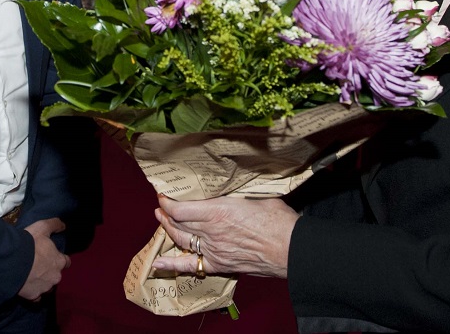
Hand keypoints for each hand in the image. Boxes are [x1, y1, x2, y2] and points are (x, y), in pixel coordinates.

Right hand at [17, 217, 69, 301]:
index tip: (52, 257)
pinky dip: (33, 293)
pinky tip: (26, 287)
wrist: (12, 262)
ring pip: (47, 286)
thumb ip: (55, 224)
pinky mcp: (34, 296)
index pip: (66, 262)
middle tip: (38, 265)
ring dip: (42, 282)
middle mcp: (56, 276)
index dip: (59, 259)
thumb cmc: (29, 244)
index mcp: (59, 261)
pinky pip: (36, 297)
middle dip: (49, 271)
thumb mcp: (42, 227)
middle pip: (56, 275)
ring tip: (30, 276)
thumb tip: (64, 225)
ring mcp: (45, 288)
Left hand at [151, 195, 299, 278]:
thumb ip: (236, 193)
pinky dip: (173, 264)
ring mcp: (214, 250)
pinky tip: (158, 264)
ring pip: (182, 240)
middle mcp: (211, 232)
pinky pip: (191, 266)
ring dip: (168, 230)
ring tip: (162, 220)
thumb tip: (232, 183)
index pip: (181, 208)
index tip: (164, 194)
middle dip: (166, 213)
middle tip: (162, 204)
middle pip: (178, 223)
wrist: (291, 249)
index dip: (168, 201)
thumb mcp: (255, 195)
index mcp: (218, 211)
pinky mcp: (220, 265)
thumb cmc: (278, 220)